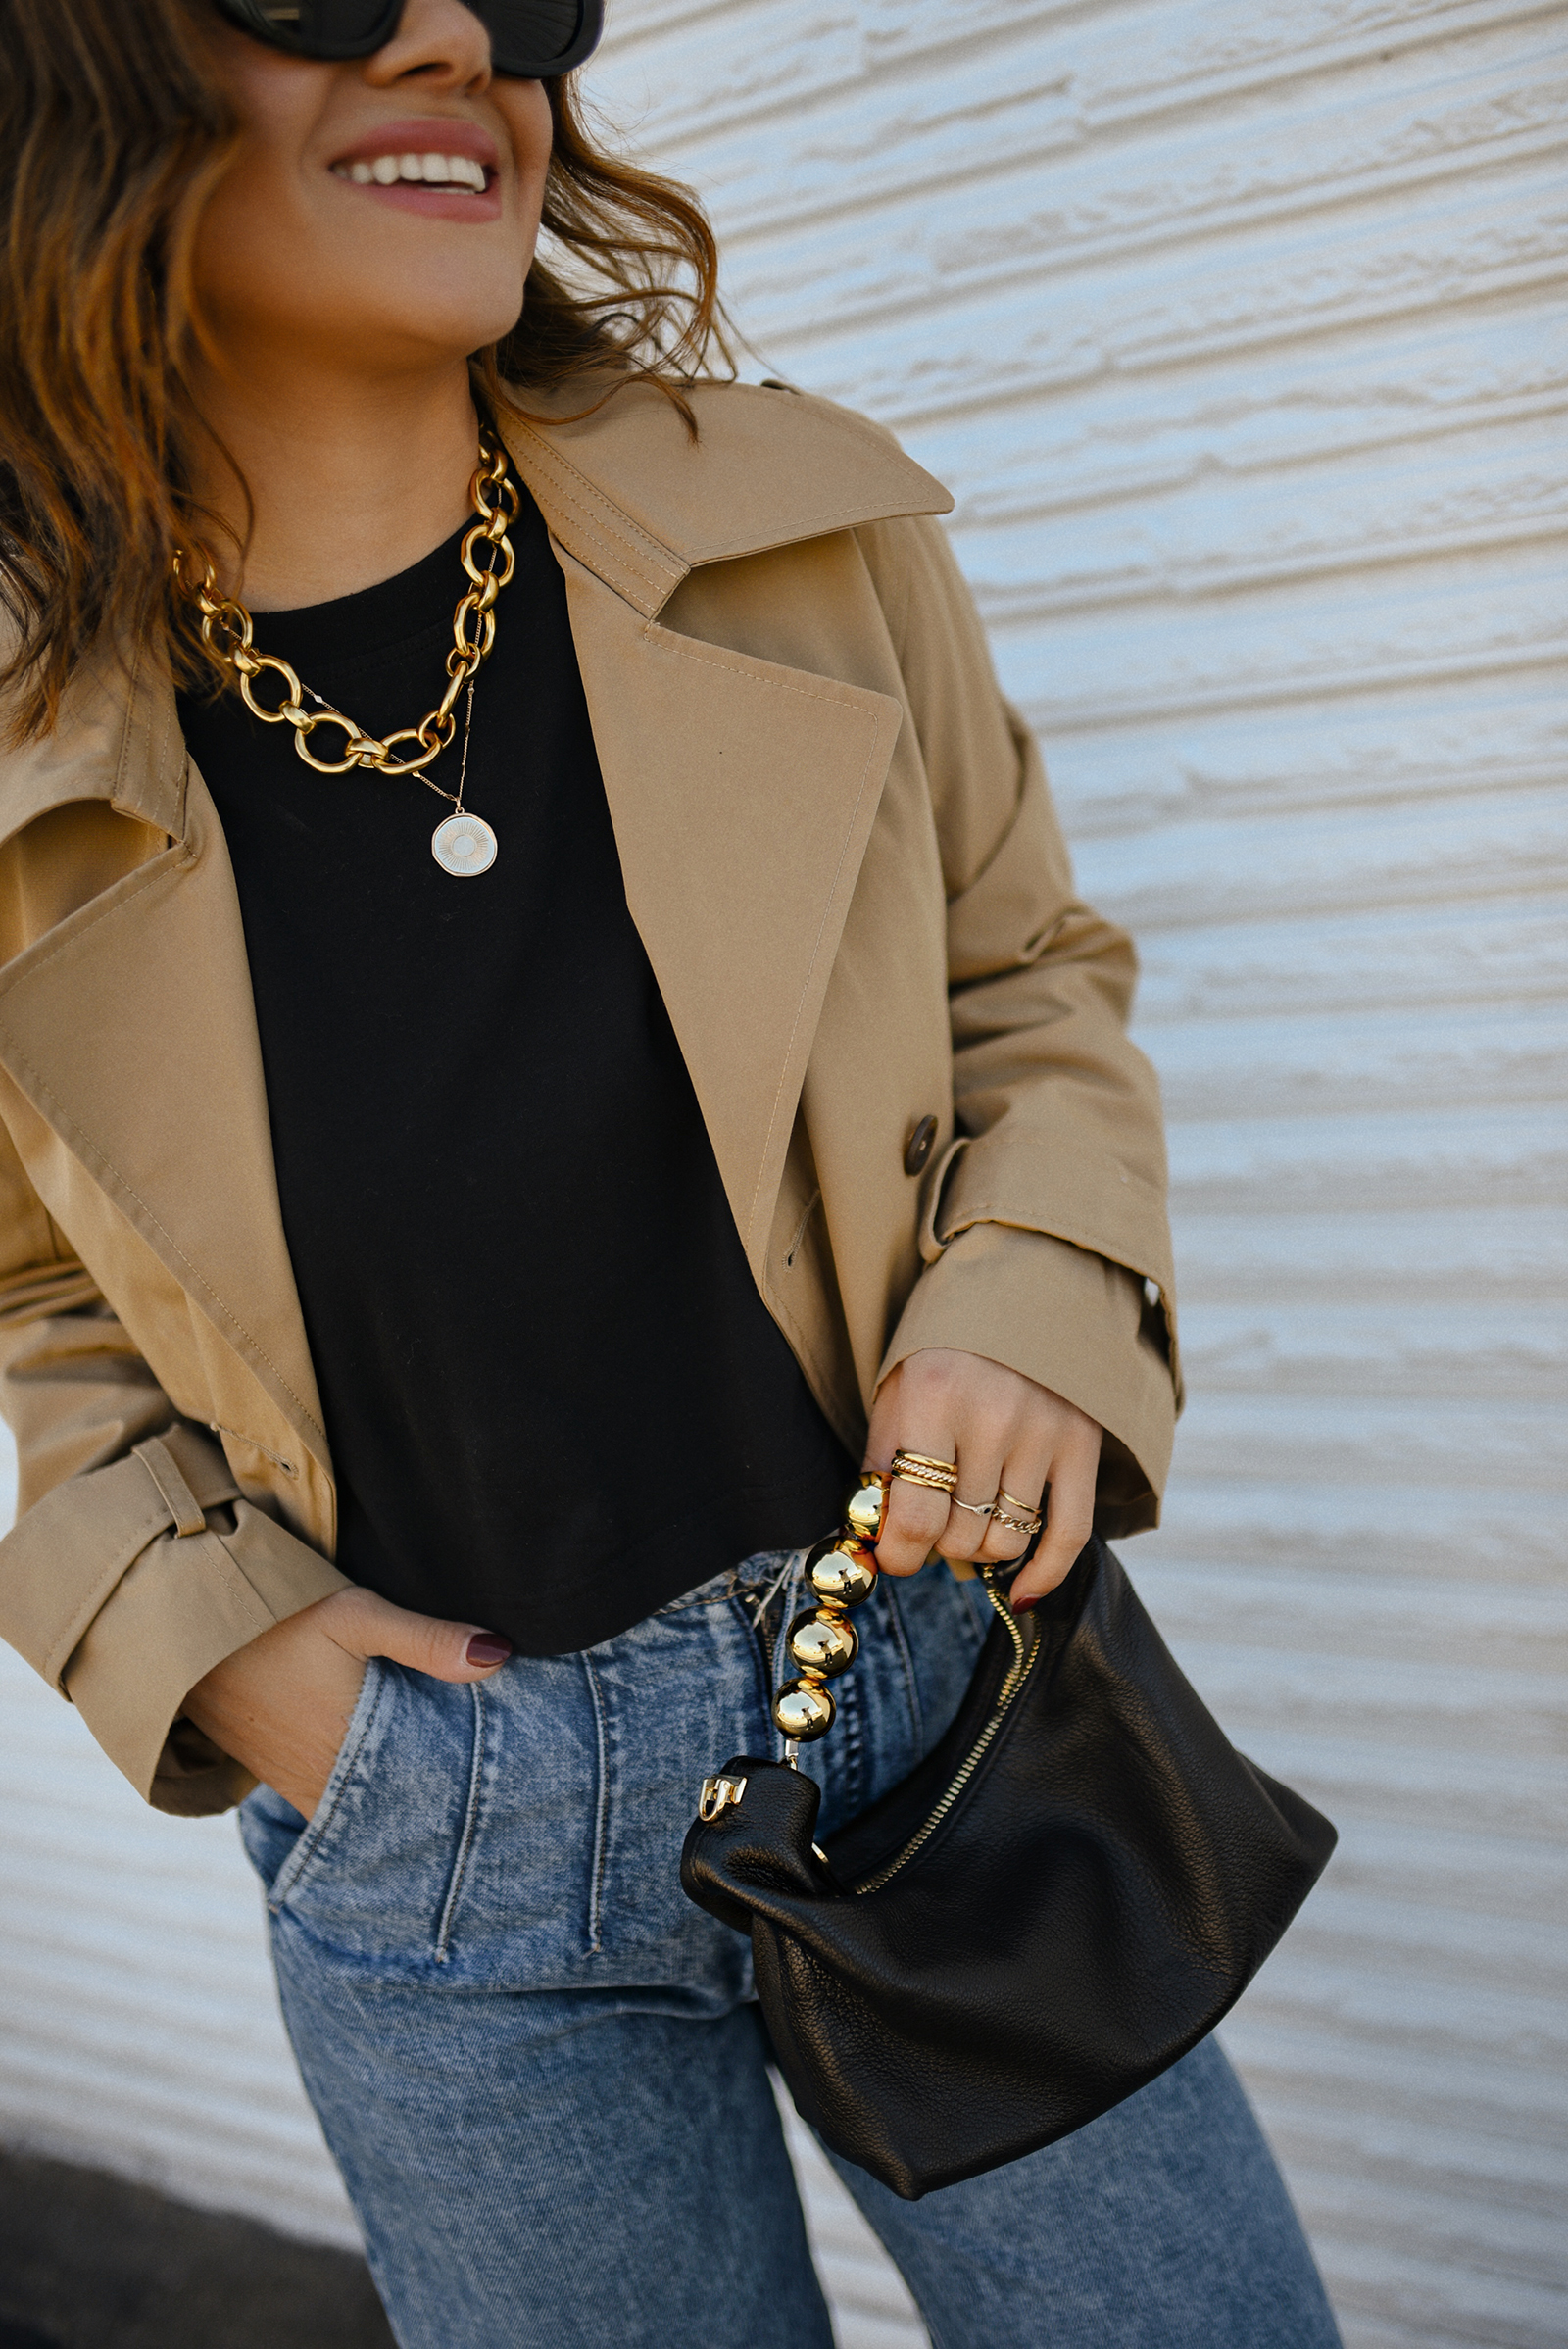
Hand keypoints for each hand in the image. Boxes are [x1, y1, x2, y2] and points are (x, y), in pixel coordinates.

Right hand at [182, 1586, 512, 1817]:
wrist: (187, 1621)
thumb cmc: (276, 1615)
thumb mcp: (355, 1615)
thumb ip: (427, 1639)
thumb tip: (500, 1655)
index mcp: (347, 1751)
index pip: (418, 1794)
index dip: (456, 1789)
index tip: (493, 1781)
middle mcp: (318, 1781)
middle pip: (391, 1803)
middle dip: (431, 1795)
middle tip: (476, 1778)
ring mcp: (290, 1782)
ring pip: (357, 1804)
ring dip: (392, 1791)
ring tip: (435, 1770)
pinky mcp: (272, 1772)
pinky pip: (325, 1796)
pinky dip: (355, 1787)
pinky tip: (378, 1762)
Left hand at [865, 1348, 1100, 1608]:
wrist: (1021, 1288)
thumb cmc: (945, 1350)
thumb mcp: (898, 1391)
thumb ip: (884, 1464)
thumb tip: (878, 1544)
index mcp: (934, 1397)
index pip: (914, 1516)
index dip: (898, 1554)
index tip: (894, 1556)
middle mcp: (993, 1416)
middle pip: (961, 1535)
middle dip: (938, 1545)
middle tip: (932, 1525)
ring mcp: (1044, 1432)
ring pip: (1007, 1542)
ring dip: (981, 1549)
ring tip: (969, 1522)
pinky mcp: (1083, 1445)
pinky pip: (1071, 1534)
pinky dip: (1044, 1573)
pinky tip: (1021, 1592)